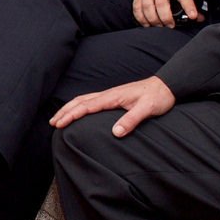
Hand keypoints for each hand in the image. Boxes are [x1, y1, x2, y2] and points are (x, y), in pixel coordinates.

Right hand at [50, 76, 174, 137]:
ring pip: (84, 99)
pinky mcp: (114, 97)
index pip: (87, 106)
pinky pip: (91, 100)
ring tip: (59, 118)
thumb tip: (116, 132)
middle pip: (80, 101)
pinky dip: (79, 105)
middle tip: (52, 123)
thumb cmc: (158, 97)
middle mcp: (109, 94)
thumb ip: (132, 119)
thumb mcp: (148, 110)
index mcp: (113, 97)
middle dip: (65, 111)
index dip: (72, 115)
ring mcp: (110, 95)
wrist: (166, 86)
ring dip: (70, 108)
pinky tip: (79, 111)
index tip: (59, 124)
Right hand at [133, 0, 200, 28]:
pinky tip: (147, 24)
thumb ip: (189, 4)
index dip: (189, 6)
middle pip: (162, 6)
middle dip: (166, 19)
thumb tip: (200, 18)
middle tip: (170, 26)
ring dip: (154, 21)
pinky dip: (142, 19)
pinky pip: (138, 9)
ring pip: (148, 8)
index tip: (193, 16)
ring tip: (159, 26)